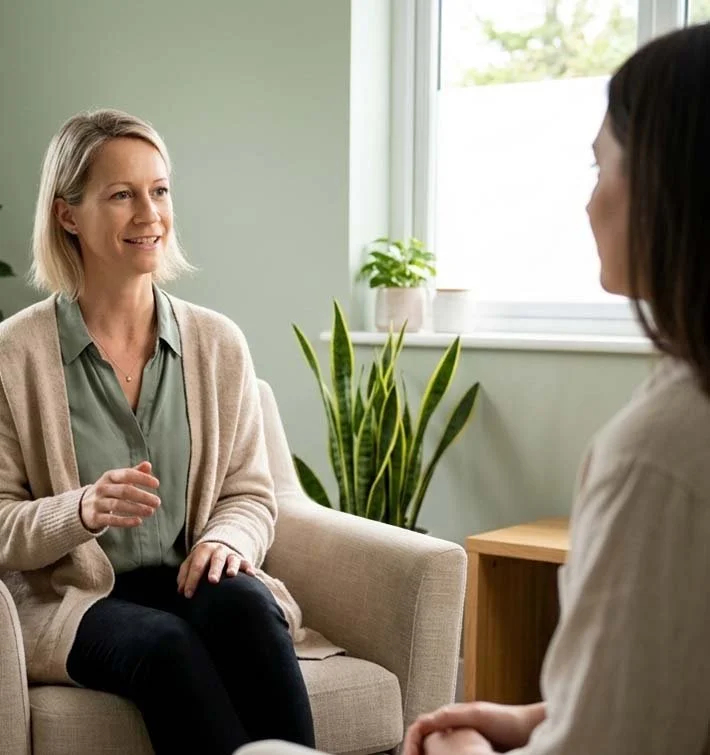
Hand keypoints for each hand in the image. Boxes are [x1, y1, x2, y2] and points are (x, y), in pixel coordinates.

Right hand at [80, 461, 159, 531]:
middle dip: (142, 496)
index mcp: (109, 476)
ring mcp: (97, 503)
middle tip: (157, 502)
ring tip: (150, 511)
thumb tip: (148, 464)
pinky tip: (138, 521)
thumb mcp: (118, 480)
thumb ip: (134, 472)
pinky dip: (125, 521)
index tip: (157, 484)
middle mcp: (102, 488)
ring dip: (136, 508)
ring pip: (118, 505)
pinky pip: (111, 520)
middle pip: (124, 491)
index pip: (127, 474)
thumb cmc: (108, 491)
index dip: (142, 478)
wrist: (82, 507)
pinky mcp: (95, 517)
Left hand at [177, 541, 255, 597]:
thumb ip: (184, 575)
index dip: (192, 580)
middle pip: (216, 560)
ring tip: (231, 575)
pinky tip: (251, 574)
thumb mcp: (191, 563)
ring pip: (232, 559)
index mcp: (203, 550)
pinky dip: (249, 568)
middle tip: (212, 581)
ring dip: (232, 567)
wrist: (218, 547)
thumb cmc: (202, 561)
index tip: (188, 595)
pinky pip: (246, 563)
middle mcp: (218, 550)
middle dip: (214, 570)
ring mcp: (231, 554)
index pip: (196, 566)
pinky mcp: (242, 559)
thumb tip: (181, 590)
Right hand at [404, 702, 544, 754]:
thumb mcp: (477, 714)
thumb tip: (427, 719)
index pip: (419, 725)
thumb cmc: (505, 719)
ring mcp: (460, 736)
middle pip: (423, 738)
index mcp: (449, 714)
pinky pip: (447, 754)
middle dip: (414, 751)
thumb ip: (452, 715)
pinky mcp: (470, 748)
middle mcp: (451, 724)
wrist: (526, 729)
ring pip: (433, 748)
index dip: (410, 741)